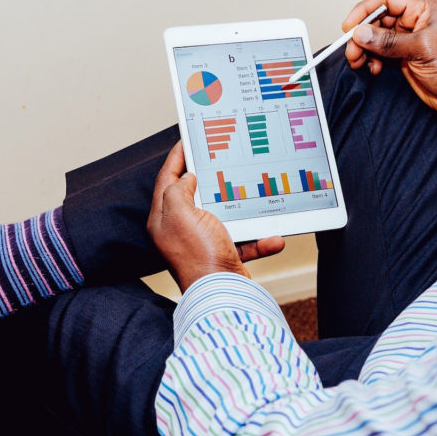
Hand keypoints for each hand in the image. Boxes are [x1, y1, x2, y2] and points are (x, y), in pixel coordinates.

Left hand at [146, 142, 284, 291]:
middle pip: (194, 195)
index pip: (166, 179)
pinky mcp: (223, 255)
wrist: (221, 296)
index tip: (186, 140)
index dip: (176, 157)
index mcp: (164, 219)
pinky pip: (244, 240)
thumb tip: (187, 179)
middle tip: (220, 157)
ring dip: (242, 209)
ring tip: (253, 193)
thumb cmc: (198, 255)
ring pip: (223, 216)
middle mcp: (180, 230)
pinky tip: (273, 237)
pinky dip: (259, 239)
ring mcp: (203, 243)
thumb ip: (178, 190)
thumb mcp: (180, 213)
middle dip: (210, 177)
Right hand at [343, 0, 436, 118]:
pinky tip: (373, 69)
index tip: (349, 26)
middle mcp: (418, 21)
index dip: (366, 11)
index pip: (388, 0)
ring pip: (379, 38)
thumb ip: (389, 41)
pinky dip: (374, 60)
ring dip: (365, 49)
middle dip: (363, 35)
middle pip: (380, 20)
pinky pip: (383, 54)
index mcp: (427, 8)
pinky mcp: (408, 58)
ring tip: (359, 61)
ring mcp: (412, 40)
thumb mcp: (422, 49)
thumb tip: (361, 33)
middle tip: (352, 50)